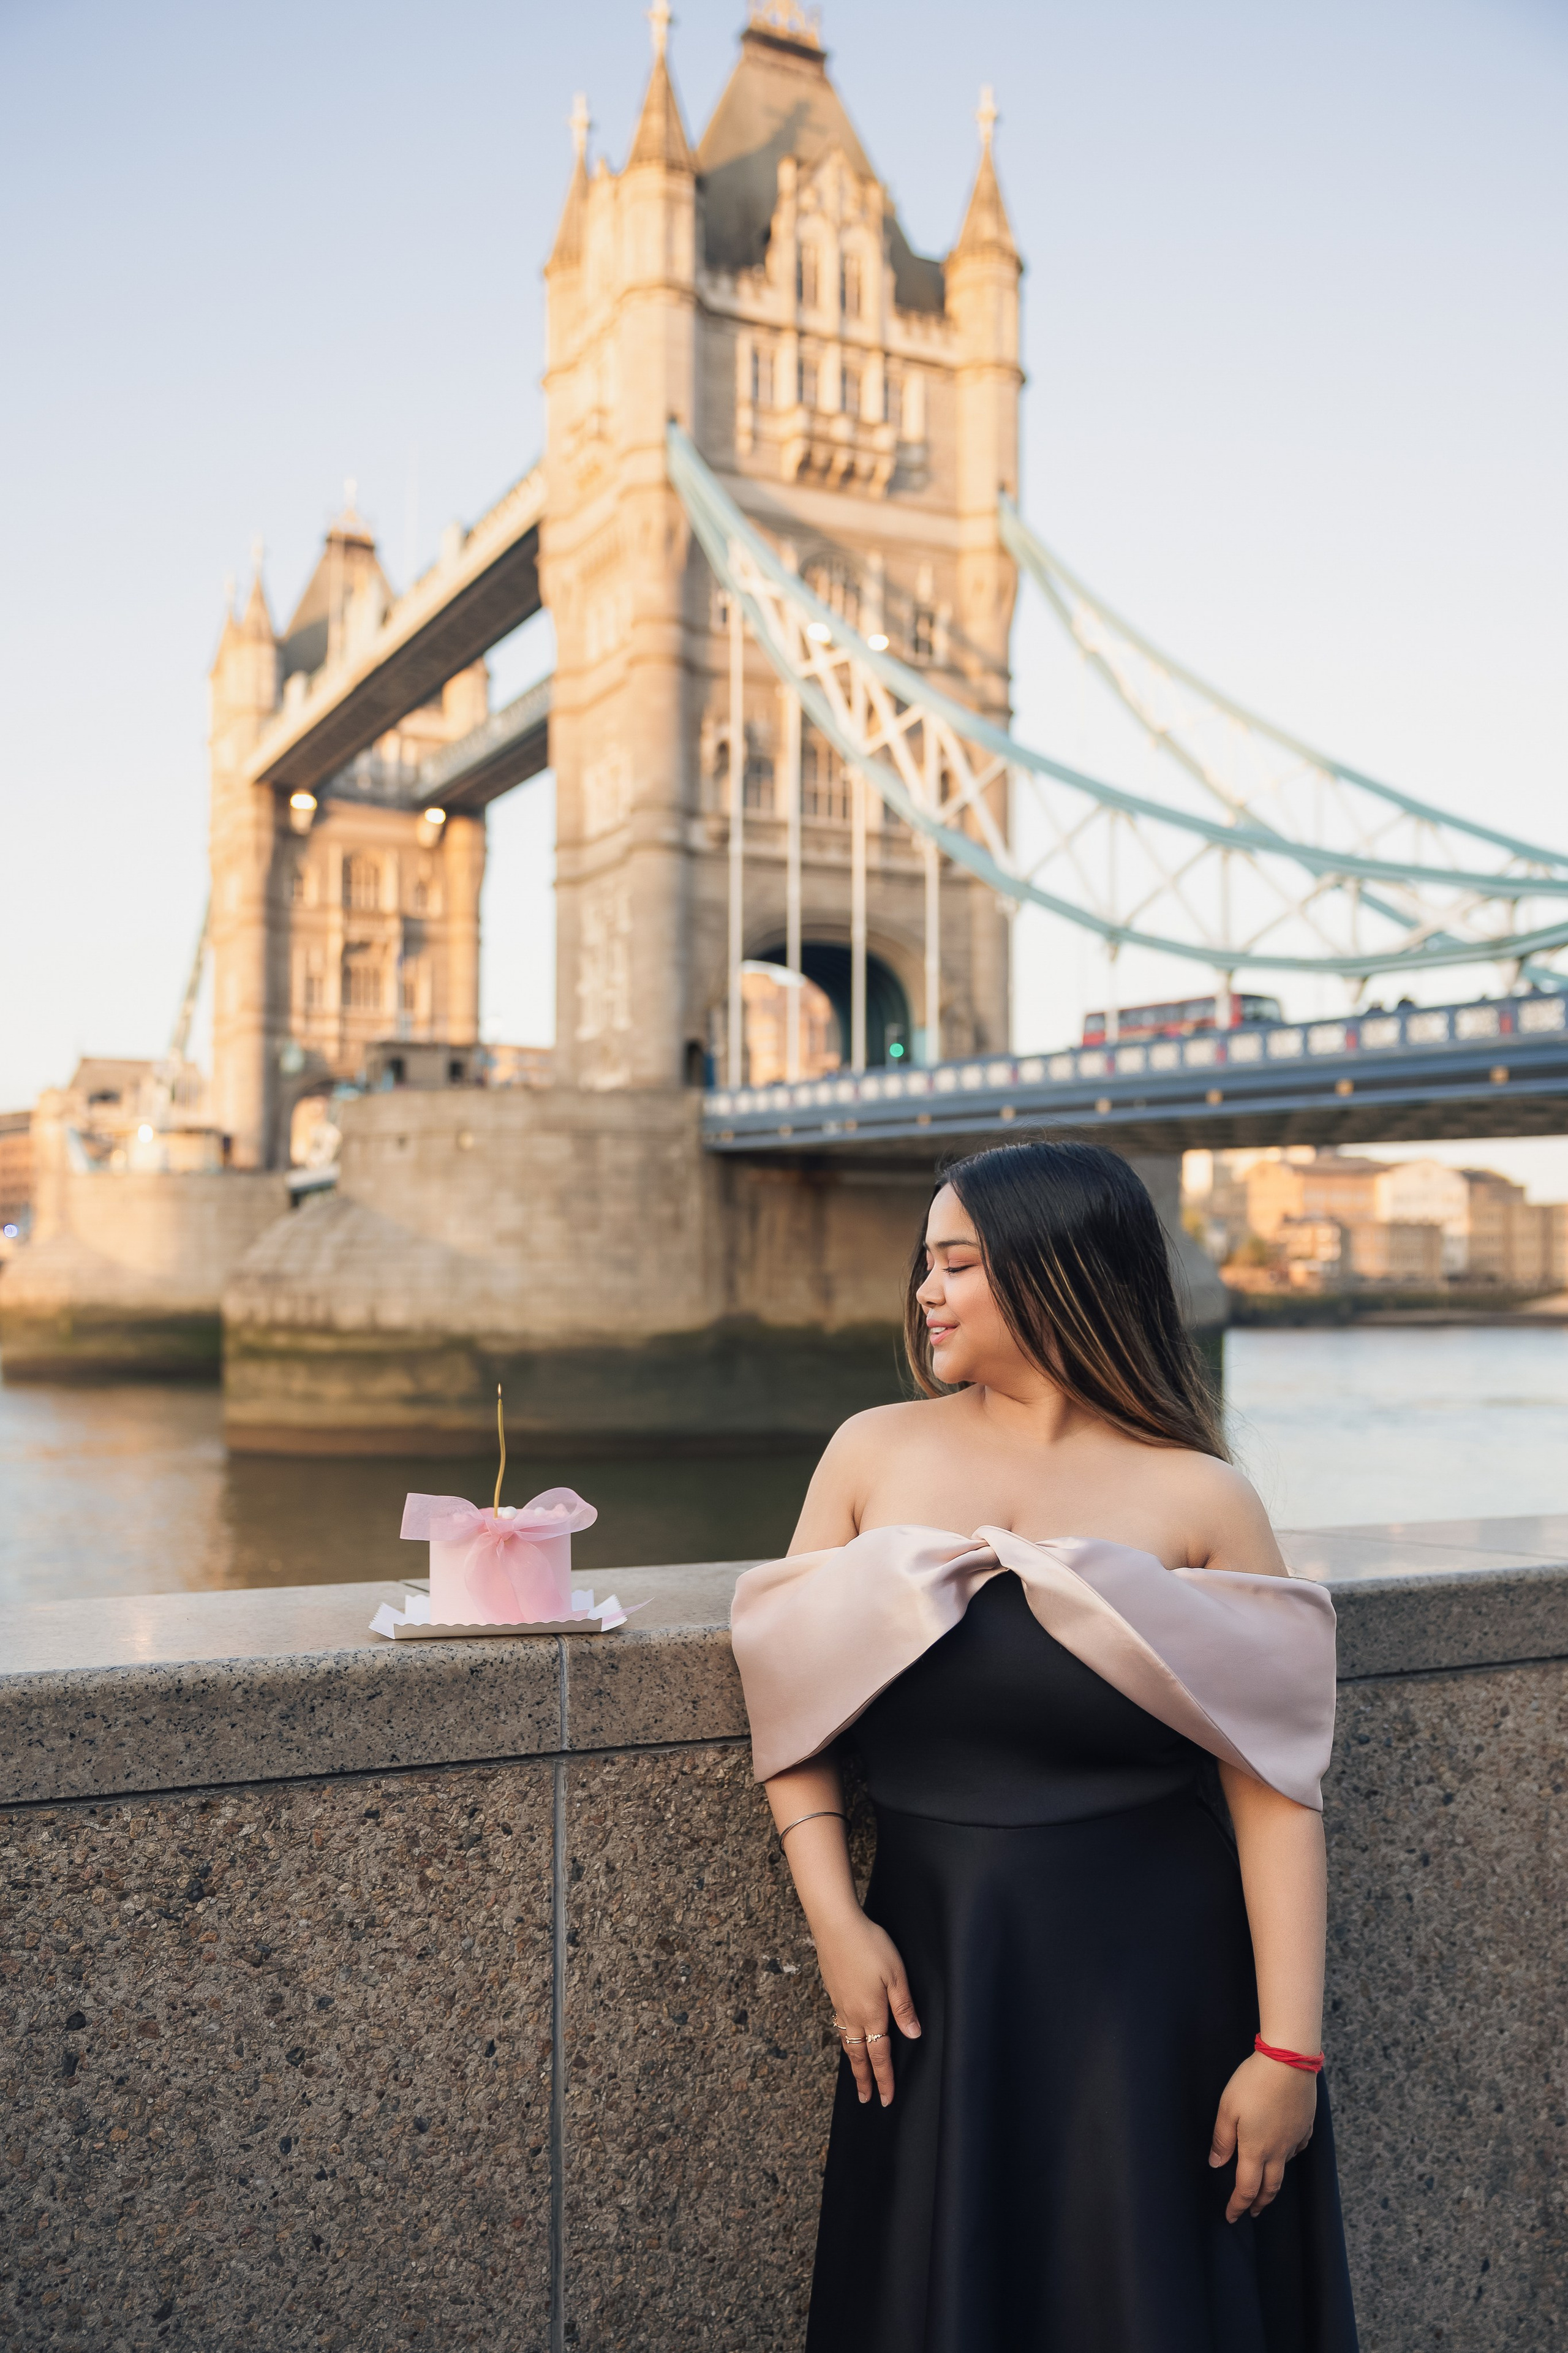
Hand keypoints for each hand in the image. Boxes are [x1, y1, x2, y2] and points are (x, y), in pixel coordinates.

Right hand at [813, 1910, 921, 2107]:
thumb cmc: (870, 1945)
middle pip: (858, 2055)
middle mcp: (852, 2014)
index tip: (886, 2099)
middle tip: (865, 2099)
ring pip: (846, 2042)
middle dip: (864, 2079)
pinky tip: (845, 2037)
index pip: (880, 2054)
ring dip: (852, 2063)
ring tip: (856, 2076)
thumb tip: (913, 2034)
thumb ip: (904, 2006)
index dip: (884, 2078)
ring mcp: (839, 2003)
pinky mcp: (832, 1992)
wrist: (835, 1925)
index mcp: (871, 2013)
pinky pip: (839, 2025)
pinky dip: (843, 2041)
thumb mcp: (896, 1974)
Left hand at [1208, 2051, 1316, 2221]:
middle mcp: (1278, 2150)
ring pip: (1284, 2169)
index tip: (1231, 2217)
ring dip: (1274, 2183)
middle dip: (1259, 2203)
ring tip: (1266, 2186)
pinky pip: (1298, 2150)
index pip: (1246, 2188)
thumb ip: (1222, 2139)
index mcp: (1256, 2149)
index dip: (1237, 2205)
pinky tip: (1286, 2153)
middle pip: (1270, 2187)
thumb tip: (1216, 2164)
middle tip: (1252, 2212)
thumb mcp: (1227, 2108)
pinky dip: (1289, 2158)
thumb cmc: (1254, 2083)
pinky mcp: (1305, 2125)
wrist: (1289, 2062)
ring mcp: (1295, 2138)